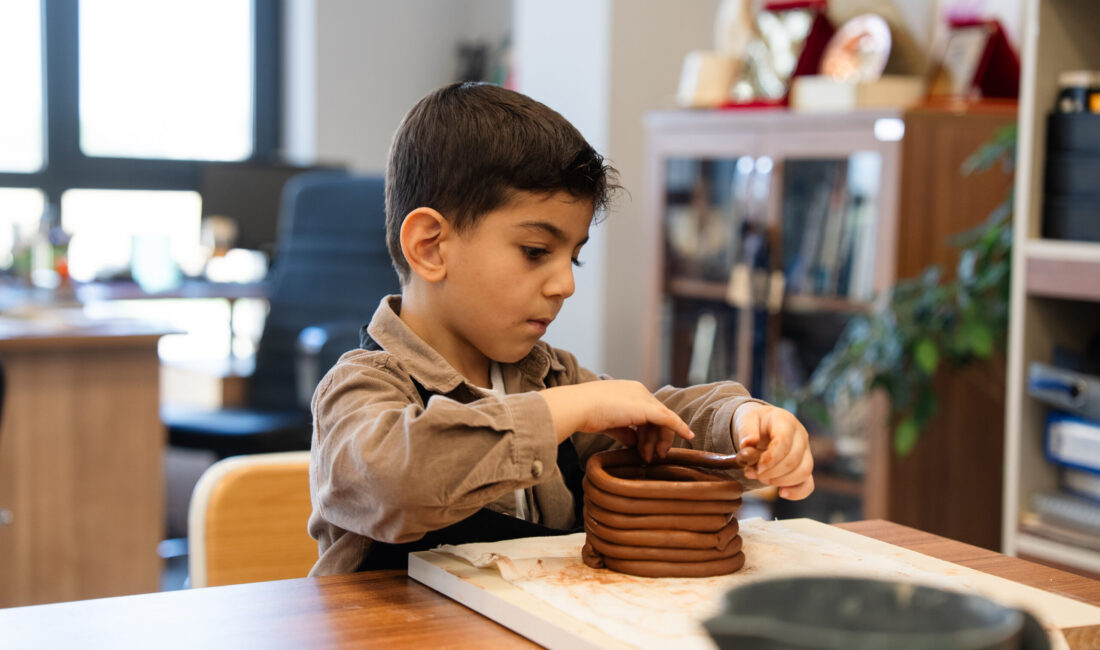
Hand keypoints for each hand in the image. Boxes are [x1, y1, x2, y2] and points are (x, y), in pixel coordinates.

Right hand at [540, 380, 693, 461]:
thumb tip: (633, 442)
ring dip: (660, 441)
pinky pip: (669, 419)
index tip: (645, 450)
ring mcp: (643, 398)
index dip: (648, 433)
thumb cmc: (585, 414)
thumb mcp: (608, 423)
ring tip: (652, 458)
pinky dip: (680, 428)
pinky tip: (688, 436)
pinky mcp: (646, 408)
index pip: (646, 413)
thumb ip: (623, 431)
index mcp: (628, 391)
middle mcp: (638, 391)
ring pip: (663, 421)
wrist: (577, 407)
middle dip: (656, 439)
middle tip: (653, 458)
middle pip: (657, 418)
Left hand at [733, 403, 813, 499]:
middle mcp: (801, 436)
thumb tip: (747, 444)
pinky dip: (797, 492)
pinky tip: (781, 493)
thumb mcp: (746, 419)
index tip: (757, 467)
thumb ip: (746, 430)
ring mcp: (806, 452)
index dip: (771, 459)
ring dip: (781, 481)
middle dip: (771, 472)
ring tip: (762, 479)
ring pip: (803, 472)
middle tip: (752, 473)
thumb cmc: (755, 423)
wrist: (762, 426)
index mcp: (786, 421)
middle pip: (793, 460)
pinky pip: (809, 484)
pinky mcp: (804, 467)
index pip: (784, 442)